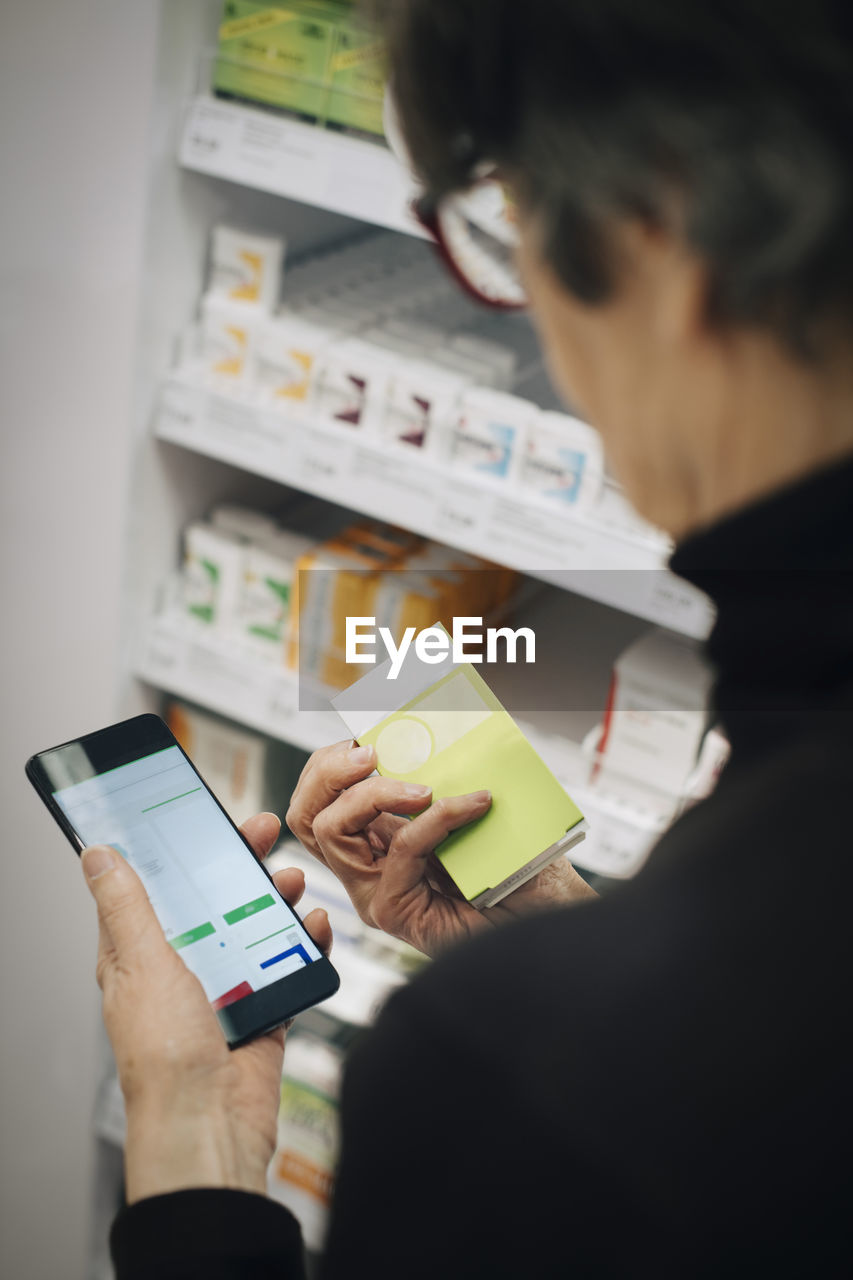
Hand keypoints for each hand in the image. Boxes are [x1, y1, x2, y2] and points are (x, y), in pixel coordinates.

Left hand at [81, 813, 331, 1204]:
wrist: (211, 1125)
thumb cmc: (165, 1057)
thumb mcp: (142, 964)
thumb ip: (127, 907)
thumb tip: (97, 856)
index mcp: (140, 956)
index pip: (157, 886)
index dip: (180, 849)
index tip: (204, 815)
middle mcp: (182, 968)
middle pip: (214, 898)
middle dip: (240, 863)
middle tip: (265, 831)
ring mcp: (225, 987)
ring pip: (255, 925)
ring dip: (277, 899)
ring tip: (294, 881)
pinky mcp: (263, 1008)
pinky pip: (288, 964)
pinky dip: (305, 943)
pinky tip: (315, 927)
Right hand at [286, 741, 595, 958]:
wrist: (552, 917)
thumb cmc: (521, 867)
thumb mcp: (477, 810)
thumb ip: (451, 777)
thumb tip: (445, 725)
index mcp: (378, 840)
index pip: (324, 800)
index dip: (329, 764)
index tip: (363, 734)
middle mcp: (367, 868)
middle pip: (308, 815)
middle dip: (327, 771)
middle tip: (368, 750)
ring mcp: (375, 892)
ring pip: (332, 831)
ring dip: (373, 793)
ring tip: (421, 785)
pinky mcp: (396, 912)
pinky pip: (400, 851)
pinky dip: (436, 819)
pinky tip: (474, 806)